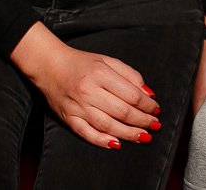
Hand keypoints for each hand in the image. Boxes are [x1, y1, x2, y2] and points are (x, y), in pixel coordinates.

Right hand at [12, 24, 160, 148]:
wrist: (49, 66)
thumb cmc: (81, 63)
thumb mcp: (107, 60)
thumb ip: (130, 75)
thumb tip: (148, 94)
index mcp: (100, 73)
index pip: (131, 94)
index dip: (147, 105)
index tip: (156, 110)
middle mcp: (88, 91)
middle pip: (122, 112)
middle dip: (142, 121)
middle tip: (155, 126)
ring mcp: (77, 107)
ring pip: (107, 125)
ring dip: (128, 134)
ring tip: (143, 137)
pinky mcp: (68, 118)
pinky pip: (87, 133)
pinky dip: (102, 141)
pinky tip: (117, 144)